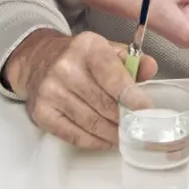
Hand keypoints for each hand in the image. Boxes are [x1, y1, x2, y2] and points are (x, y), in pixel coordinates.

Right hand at [5, 29, 157, 148]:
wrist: (38, 60)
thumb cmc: (80, 57)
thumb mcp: (108, 49)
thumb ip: (132, 60)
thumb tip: (150, 67)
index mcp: (86, 47)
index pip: (111, 75)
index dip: (131, 96)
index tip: (146, 109)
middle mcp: (65, 68)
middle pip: (103, 104)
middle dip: (124, 118)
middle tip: (138, 125)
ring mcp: (50, 91)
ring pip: (91, 123)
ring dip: (112, 133)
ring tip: (125, 134)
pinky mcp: (41, 112)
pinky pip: (74, 135)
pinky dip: (94, 141)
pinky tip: (105, 139)